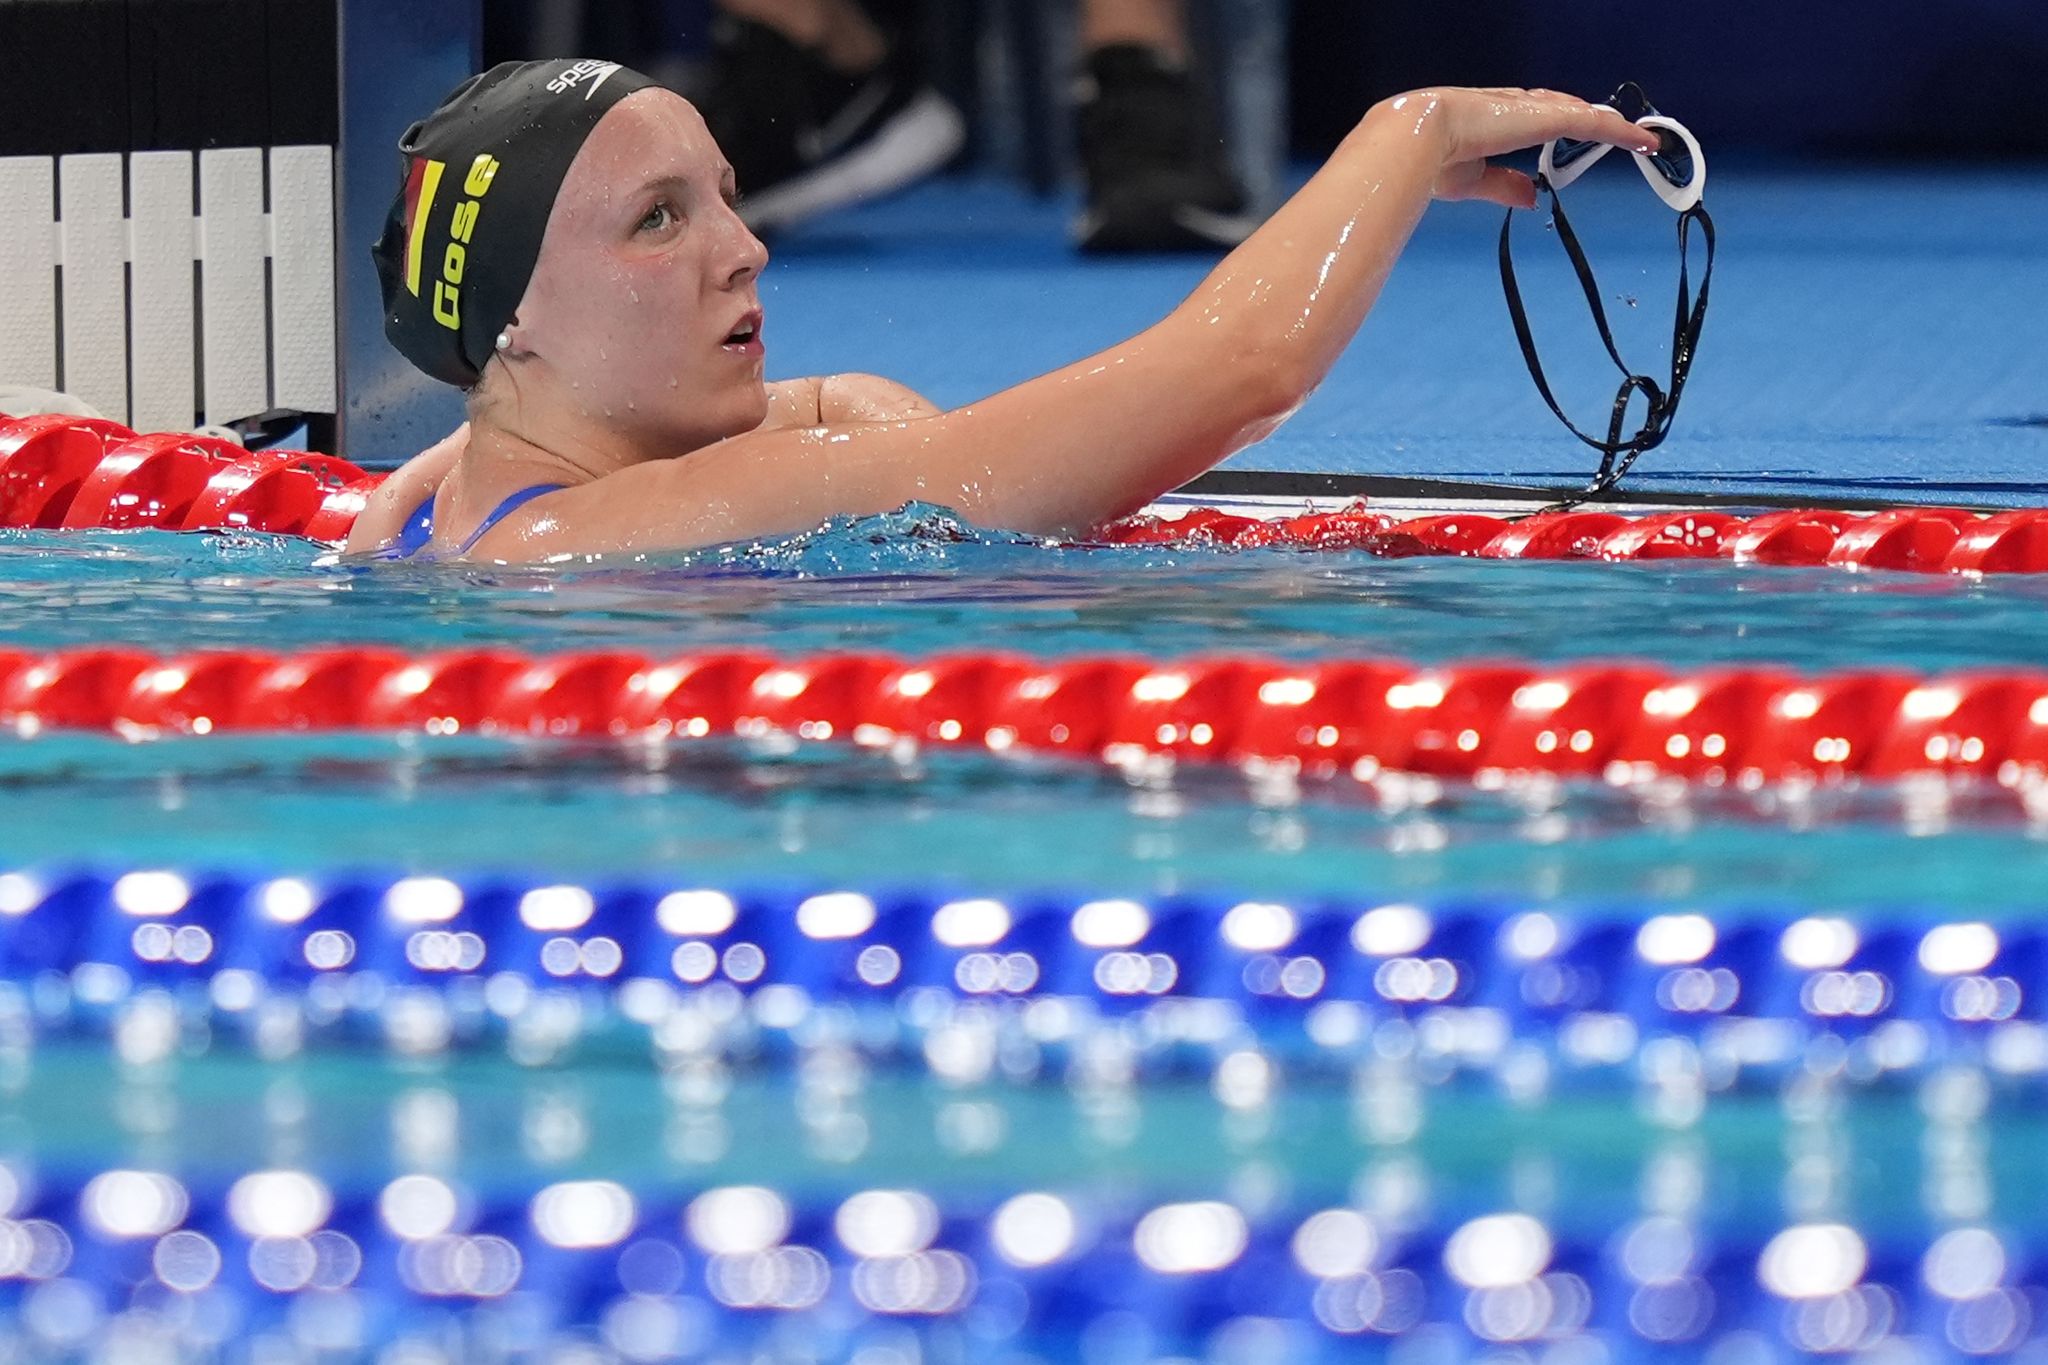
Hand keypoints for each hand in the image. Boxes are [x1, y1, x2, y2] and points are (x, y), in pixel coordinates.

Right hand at [1381, 87, 1661, 208]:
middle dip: (1591, 119)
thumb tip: (1531, 198)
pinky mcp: (1551, 119)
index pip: (1535, 114)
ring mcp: (1536, 111)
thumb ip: (1504, 185)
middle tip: (1616, 131)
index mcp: (1494, 118)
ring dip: (1614, 128)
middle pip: (1566, 109)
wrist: (1423, 137)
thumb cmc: (1433, 160)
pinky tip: (1644, 142)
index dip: (1558, 121)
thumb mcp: (1472, 181)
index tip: (1572, 132)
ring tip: (1641, 138)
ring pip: (1585, 115)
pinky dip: (1623, 134)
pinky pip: (1597, 125)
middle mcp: (1518, 107)